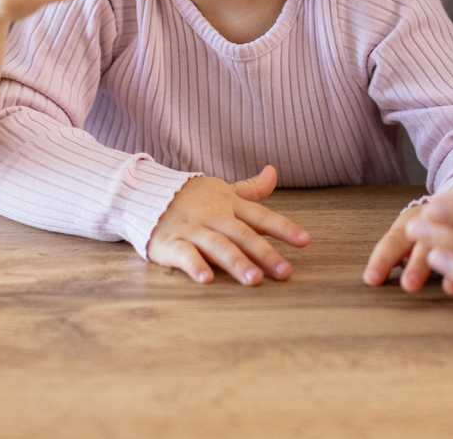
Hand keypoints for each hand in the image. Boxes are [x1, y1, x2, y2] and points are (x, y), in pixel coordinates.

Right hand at [145, 165, 309, 285]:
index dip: (284, 228)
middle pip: (243, 235)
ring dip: (237, 263)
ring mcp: (192, 229)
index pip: (261, 216)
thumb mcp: (223, 190)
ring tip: (254, 280)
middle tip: (285, 272)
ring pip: (218, 246)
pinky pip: (184, 254)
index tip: (305, 241)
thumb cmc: (192, 197)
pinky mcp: (170, 243)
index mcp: (230, 205)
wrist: (146, 193)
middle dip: (265, 254)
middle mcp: (214, 216)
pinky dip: (195, 266)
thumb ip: (251, 189)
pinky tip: (207, 279)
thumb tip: (273, 171)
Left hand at [362, 198, 443, 293]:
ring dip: (452, 265)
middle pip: (424, 242)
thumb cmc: (433, 223)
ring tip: (448, 288)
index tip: (371, 279)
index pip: (393, 241)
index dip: (382, 260)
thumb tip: (372, 277)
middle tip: (409, 284)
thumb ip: (396, 251)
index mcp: (412, 221)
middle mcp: (435, 221)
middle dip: (417, 264)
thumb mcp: (413, 230)